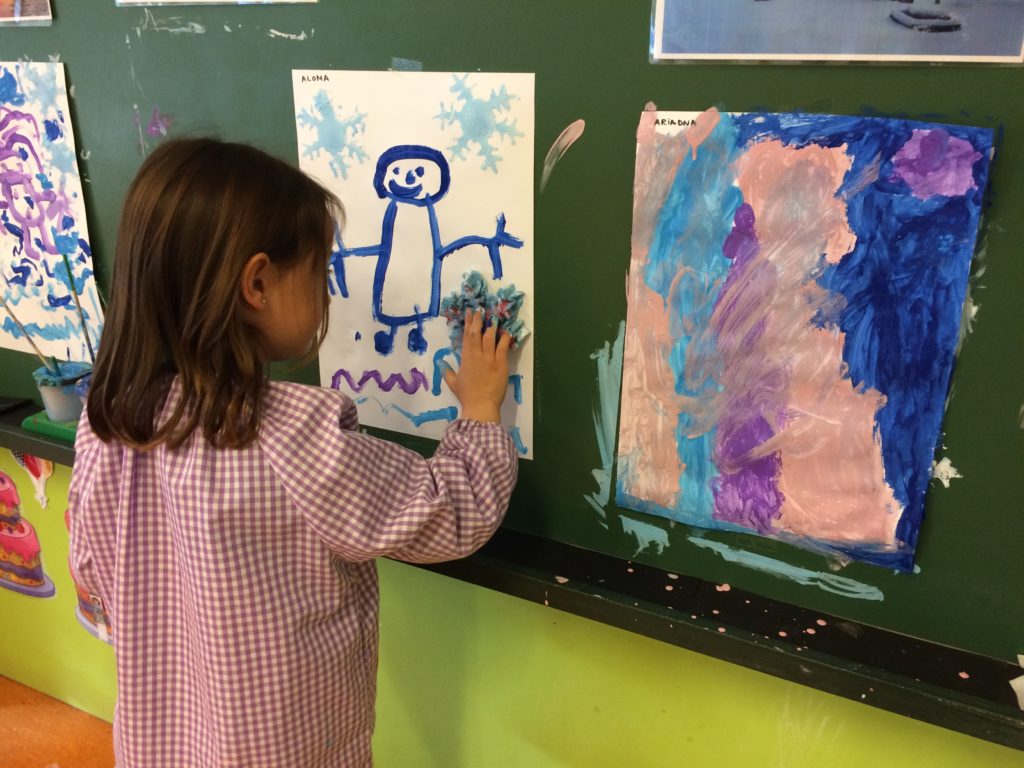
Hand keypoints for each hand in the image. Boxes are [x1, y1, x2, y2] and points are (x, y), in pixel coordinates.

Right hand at [443, 309, 510, 423]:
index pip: (466, 337)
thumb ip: (447, 372)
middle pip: (477, 333)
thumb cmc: (466, 395)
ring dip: (491, 326)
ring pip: (490, 337)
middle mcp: (477, 355)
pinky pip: (503, 347)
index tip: (469, 312)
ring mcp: (490, 359)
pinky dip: (505, 338)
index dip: (468, 323)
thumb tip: (441, 364)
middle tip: (480, 309)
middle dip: (478, 320)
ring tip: (493, 317)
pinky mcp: (501, 364)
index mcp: (465, 358)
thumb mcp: (453, 383)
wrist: (480, 405)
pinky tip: (506, 331)